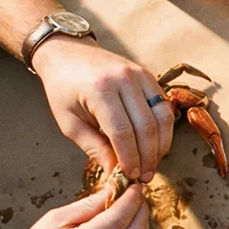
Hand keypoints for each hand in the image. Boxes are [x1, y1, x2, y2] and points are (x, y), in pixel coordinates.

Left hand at [31, 37, 173, 182]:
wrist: (67, 53)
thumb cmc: (63, 88)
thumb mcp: (69, 122)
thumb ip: (94, 148)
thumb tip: (115, 173)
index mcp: (100, 90)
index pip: (122, 132)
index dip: (130, 158)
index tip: (130, 176)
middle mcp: (125, 79)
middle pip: (146, 127)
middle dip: (148, 156)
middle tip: (145, 176)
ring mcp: (141, 76)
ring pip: (162, 118)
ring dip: (161, 146)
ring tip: (152, 164)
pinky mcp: (149, 76)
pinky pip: (164, 107)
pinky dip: (164, 130)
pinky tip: (156, 145)